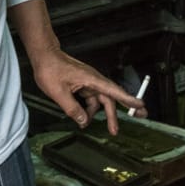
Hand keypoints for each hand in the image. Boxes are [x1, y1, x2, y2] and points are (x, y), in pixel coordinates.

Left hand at [31, 48, 145, 134]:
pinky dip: (88, 108)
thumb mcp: (58, 92)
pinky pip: (90, 98)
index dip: (128, 99)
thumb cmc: (50, 68)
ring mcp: (88, 82)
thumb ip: (72, 108)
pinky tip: (83, 116)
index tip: (141, 106)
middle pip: (108, 99)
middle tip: (116, 129)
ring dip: (96, 113)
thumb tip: (83, 121)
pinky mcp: (82, 84)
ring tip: (87, 123)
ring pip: (98, 100)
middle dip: (113, 115)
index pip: (114, 91)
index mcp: (91, 80)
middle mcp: (93, 80)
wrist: (43, 55)